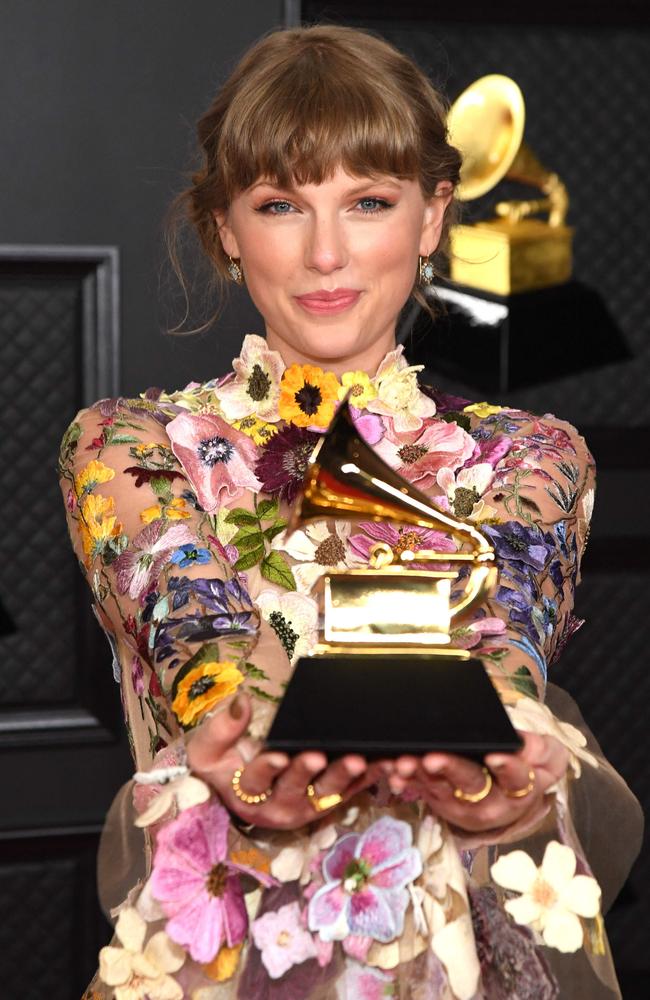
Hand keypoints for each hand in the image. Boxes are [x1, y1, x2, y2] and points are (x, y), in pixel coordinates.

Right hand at [187, 693, 386, 829]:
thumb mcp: (207, 749)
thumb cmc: (223, 765)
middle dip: (309, 772)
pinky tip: (384, 761)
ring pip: (328, 792)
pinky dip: (370, 776)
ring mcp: (308, 805)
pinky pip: (353, 790)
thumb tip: (240, 700)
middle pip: (297, 789)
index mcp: (248, 793)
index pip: (257, 780)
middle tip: (321, 756)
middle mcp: (280, 805)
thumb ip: (221, 727)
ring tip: (359, 759)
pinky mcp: (331, 800)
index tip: (278, 755)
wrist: (241, 786)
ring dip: (345, 777)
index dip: (268, 768)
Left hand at [387, 732, 568, 835]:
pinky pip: (420, 791)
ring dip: (418, 775)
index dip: (506, 767)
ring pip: (439, 790)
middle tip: (432, 758)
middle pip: (470, 785)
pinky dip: (406, 781)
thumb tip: (524, 745)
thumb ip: (542, 750)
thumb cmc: (529, 766)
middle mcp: (490, 803)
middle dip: (449, 770)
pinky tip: (393, 772)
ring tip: (403, 762)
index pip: (516, 779)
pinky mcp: (440, 803)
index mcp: (519, 789)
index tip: (494, 756)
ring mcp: (462, 805)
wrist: (513, 792)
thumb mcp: (548, 758)